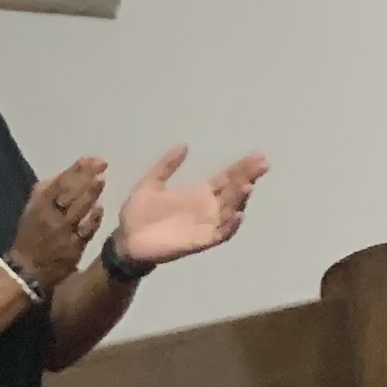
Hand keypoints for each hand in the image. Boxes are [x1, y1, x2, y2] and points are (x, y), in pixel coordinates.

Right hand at [8, 157, 106, 289]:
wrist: (27, 270)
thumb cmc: (30, 238)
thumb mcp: (30, 212)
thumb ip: (42, 193)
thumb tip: (59, 175)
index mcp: (39, 206)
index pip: (59, 183)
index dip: (75, 170)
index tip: (90, 158)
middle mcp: (50, 216)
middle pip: (69, 193)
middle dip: (85, 176)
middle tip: (101, 163)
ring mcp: (63, 232)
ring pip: (77, 209)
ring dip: (90, 193)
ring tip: (102, 179)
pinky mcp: (73, 248)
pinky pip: (84, 231)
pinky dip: (92, 219)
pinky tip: (100, 209)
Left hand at [114, 145, 266, 266]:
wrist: (125, 239)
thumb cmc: (138, 213)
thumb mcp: (151, 183)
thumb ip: (166, 165)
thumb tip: (184, 145)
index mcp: (199, 194)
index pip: (226, 178)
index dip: (241, 168)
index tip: (257, 156)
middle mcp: (208, 209)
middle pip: (233, 191)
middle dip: (248, 178)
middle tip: (261, 164)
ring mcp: (205, 225)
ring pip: (230, 211)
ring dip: (240, 199)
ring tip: (248, 185)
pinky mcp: (199, 241)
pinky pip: (220, 234)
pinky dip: (230, 226)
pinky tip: (237, 214)